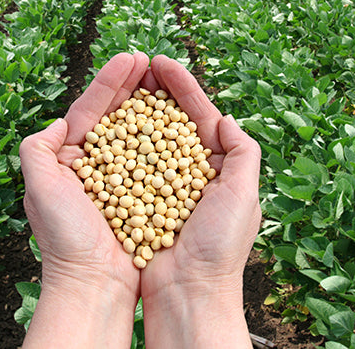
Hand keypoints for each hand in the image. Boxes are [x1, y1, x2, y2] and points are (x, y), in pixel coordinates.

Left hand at [19, 52, 149, 347]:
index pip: (90, 110)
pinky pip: (154, 156)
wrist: (95, 284)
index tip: (130, 58)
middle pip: (115, 115)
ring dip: (149, 103)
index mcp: (70, 158)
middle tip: (149, 60)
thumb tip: (58, 122)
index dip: (109, 82)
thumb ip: (37, 149)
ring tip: (163, 78)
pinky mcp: (143, 190)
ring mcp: (122, 175)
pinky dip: (163, 135)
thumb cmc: (65, 239)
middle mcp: (96, 163)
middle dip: (131, 85)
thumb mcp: (39, 189)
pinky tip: (175, 117)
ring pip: (136, 130)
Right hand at [140, 55, 261, 347]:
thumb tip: (226, 117)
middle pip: (171, 118)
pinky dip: (120, 139)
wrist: (187, 293)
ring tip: (124, 81)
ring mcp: (161, 180)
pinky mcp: (138, 194)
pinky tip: (110, 120)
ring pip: (147, 135)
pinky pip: (128, 161)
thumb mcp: (244, 194)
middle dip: (157, 89)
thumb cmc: (219, 247)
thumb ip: (243, 152)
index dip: (182, 86)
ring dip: (137, 107)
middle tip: (140, 63)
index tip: (162, 62)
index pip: (199, 114)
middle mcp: (188, 169)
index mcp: (217, 165)